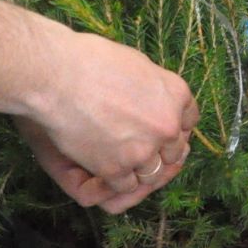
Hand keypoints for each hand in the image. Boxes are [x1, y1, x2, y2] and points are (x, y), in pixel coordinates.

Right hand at [23, 30, 197, 213]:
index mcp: (176, 94)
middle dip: (160, 152)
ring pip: (152, 174)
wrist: (57, 77)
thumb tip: (157, 100)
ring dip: (139, 170)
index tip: (163, 131)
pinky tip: (104, 169)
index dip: (175, 128)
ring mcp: (143, 150)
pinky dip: (116, 181)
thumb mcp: (138, 64)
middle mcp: (166, 126)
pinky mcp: (116, 168)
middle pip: (174, 152)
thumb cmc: (90, 61)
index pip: (190, 121)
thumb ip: (155, 89)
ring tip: (122, 161)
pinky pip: (125, 185)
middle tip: (141, 149)